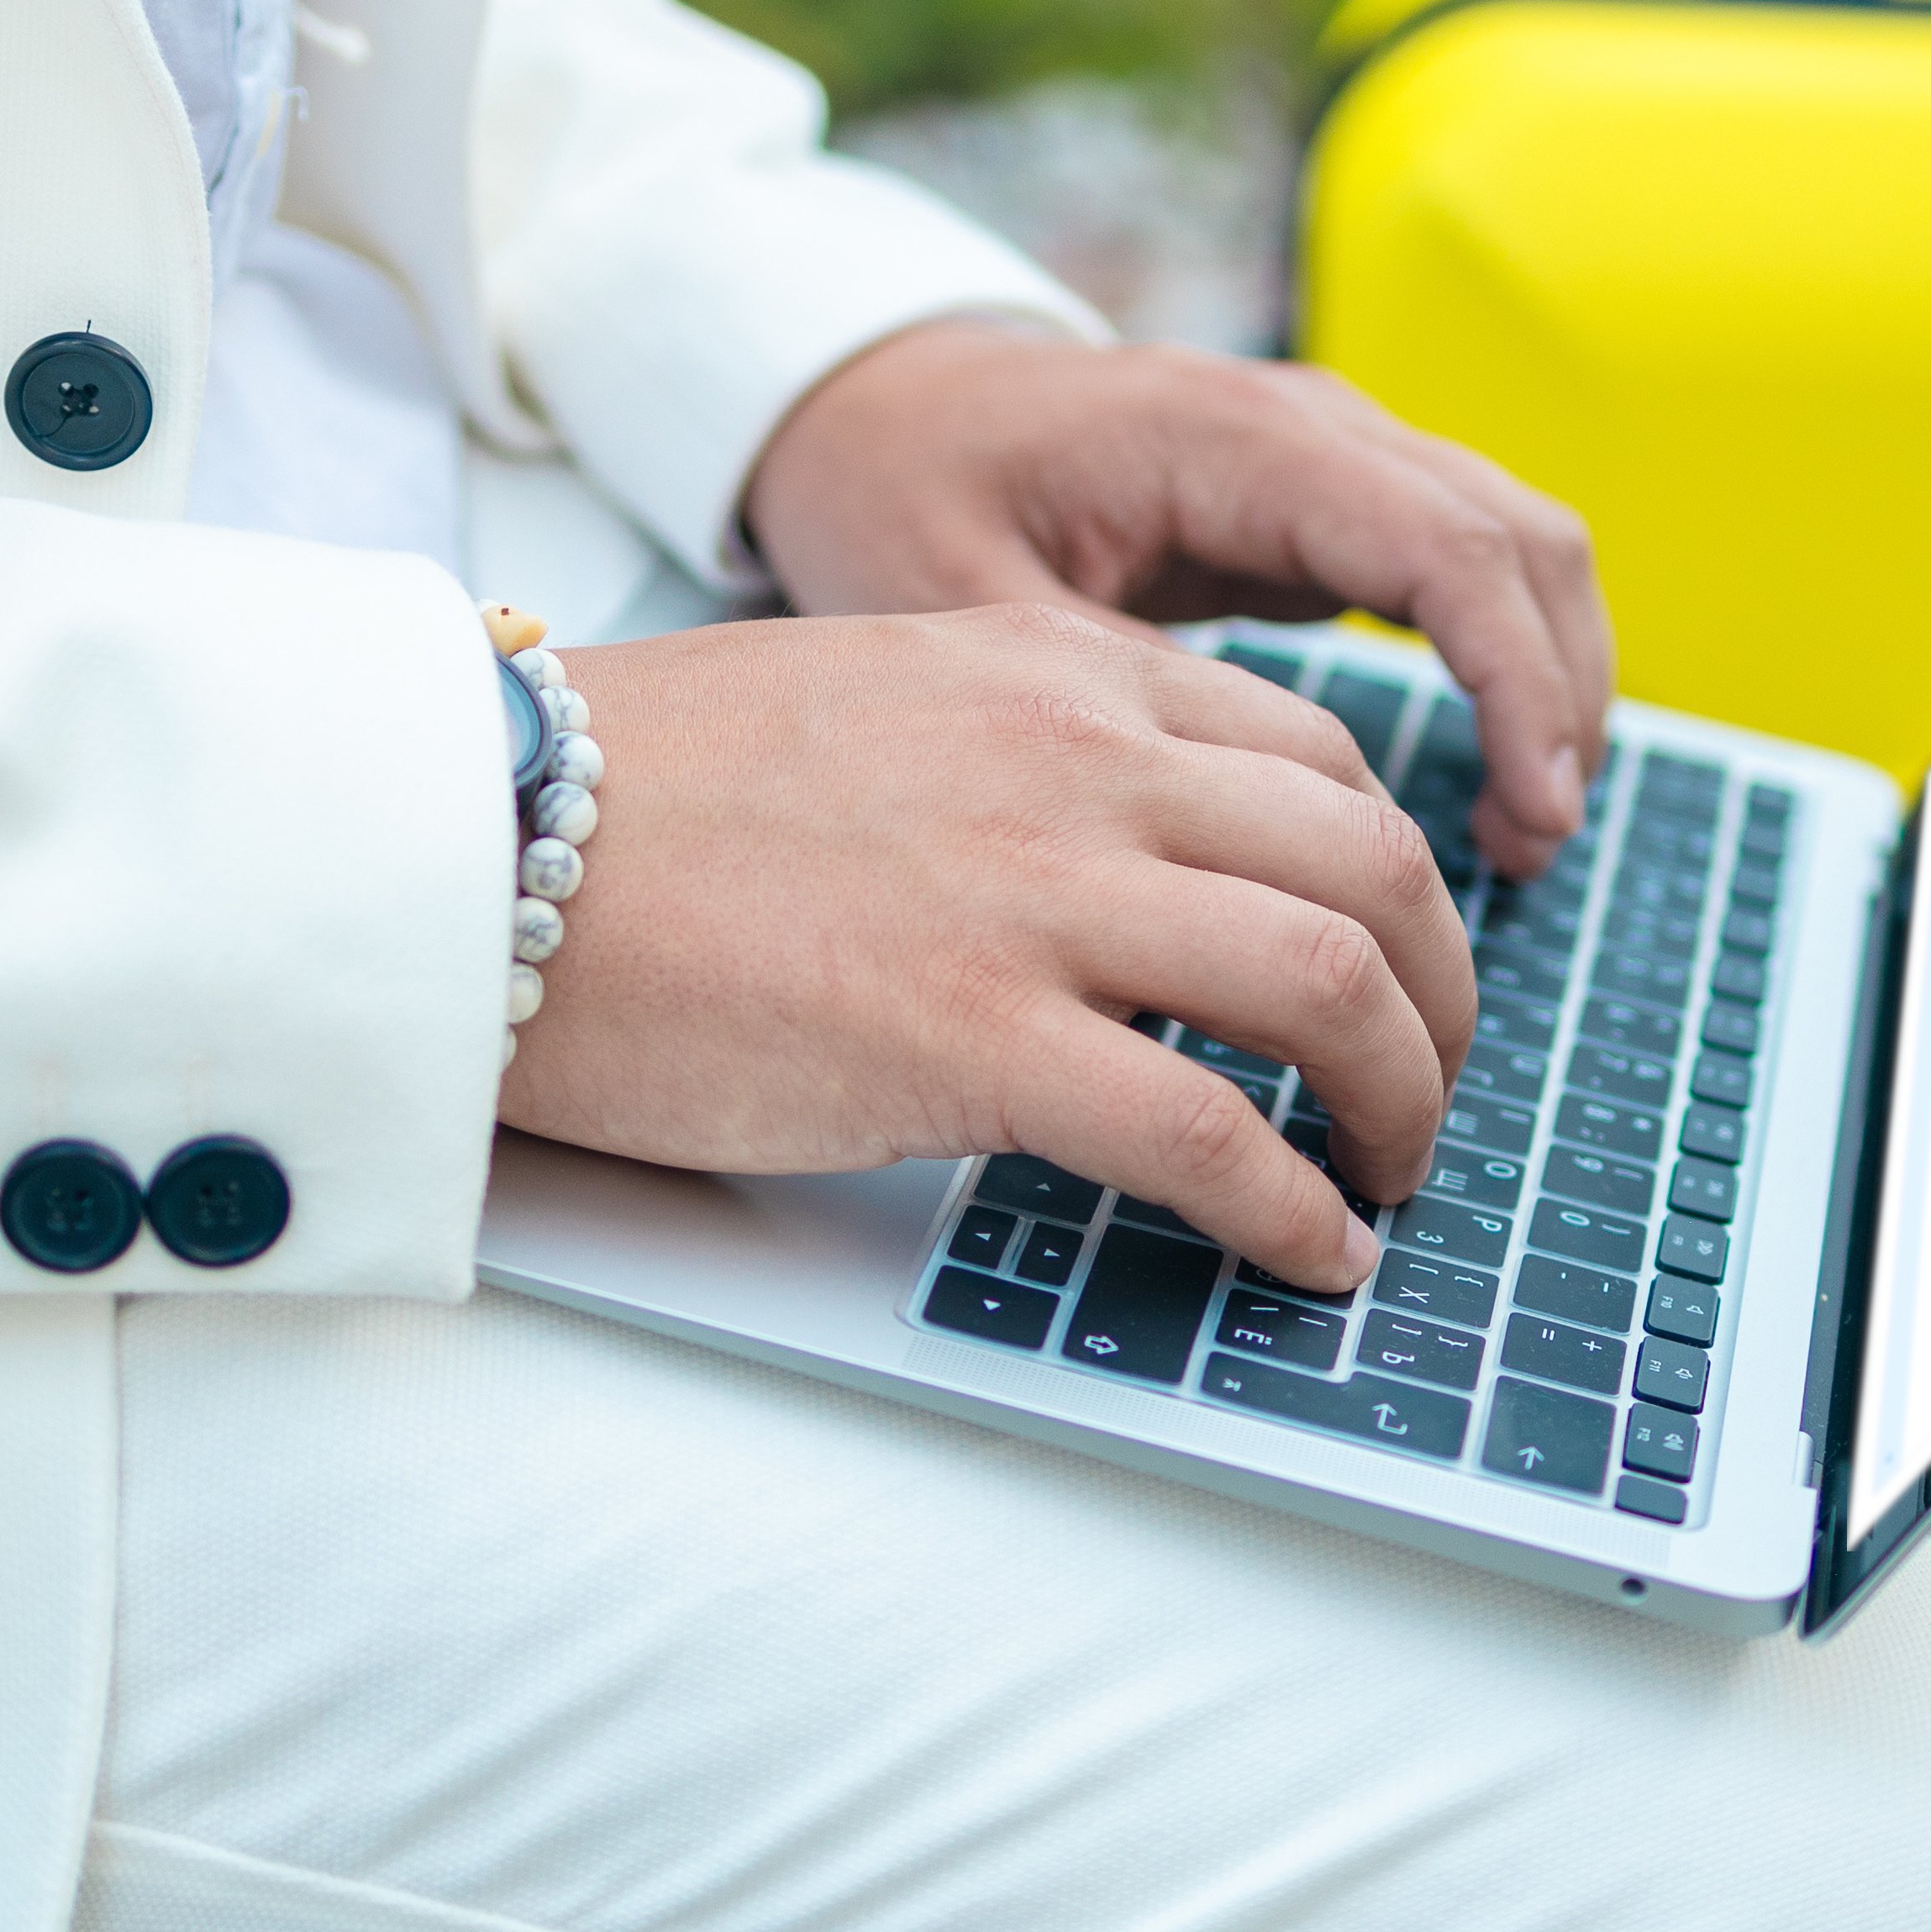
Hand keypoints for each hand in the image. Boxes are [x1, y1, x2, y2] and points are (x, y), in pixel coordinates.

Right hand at [494, 605, 1471, 1293]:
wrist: (485, 837)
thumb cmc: (648, 800)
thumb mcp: (882, 708)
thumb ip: (1021, 754)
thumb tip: (1111, 868)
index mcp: (1059, 672)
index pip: (1316, 756)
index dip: (1391, 876)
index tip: (1392, 961)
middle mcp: (1081, 759)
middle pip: (1375, 863)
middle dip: (1445, 994)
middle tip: (1425, 1088)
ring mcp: (1035, 894)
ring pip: (1332, 984)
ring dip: (1402, 1100)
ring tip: (1387, 1178)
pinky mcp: (972, 1035)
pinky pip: (1209, 1133)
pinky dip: (1293, 1213)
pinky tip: (1309, 1259)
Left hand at [741, 320, 1616, 881]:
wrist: (879, 402)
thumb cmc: (904, 492)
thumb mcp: (964, 608)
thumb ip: (1098, 707)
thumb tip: (1229, 844)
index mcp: (1232, 433)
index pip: (1447, 545)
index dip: (1517, 683)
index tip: (1533, 816)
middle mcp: (1311, 421)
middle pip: (1523, 537)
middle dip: (1561, 694)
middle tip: (1532, 850)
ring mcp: (1333, 452)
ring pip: (1519, 547)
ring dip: (1550, 683)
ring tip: (1521, 833)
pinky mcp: (1328, 500)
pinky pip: (1466, 570)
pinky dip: (1505, 666)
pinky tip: (1479, 781)